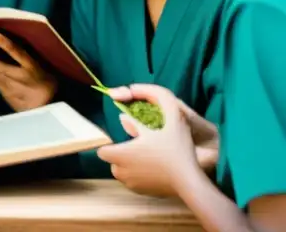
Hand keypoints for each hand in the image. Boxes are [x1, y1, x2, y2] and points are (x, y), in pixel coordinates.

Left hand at [0, 32, 56, 111]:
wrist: (47, 109)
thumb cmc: (47, 84)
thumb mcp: (45, 69)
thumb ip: (30, 57)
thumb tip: (13, 41)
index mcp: (34, 69)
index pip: (19, 54)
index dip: (6, 45)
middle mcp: (21, 78)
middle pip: (1, 67)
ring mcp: (13, 88)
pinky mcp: (6, 94)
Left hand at [95, 84, 211, 196]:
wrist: (191, 181)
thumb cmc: (176, 148)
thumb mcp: (168, 118)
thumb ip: (149, 101)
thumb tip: (125, 107)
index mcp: (120, 154)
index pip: (102, 150)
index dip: (112, 144)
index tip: (126, 139)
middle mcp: (121, 171)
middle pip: (112, 160)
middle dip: (121, 153)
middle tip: (140, 145)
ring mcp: (132, 185)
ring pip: (123, 171)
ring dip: (130, 164)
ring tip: (148, 156)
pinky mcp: (143, 193)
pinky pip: (135, 181)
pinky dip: (140, 175)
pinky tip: (155, 168)